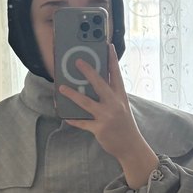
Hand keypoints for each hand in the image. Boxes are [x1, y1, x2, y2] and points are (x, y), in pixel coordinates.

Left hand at [58, 43, 158, 187]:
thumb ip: (110, 95)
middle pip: (100, 84)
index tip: (107, 45)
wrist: (131, 147)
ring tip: (61, 88)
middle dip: (89, 72)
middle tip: (78, 61)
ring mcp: (107, 116)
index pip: (116, 74)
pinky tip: (65, 116)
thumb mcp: (121, 107)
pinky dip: (74, 120)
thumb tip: (92, 85)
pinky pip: (83, 123)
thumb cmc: (124, 125)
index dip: (112, 59)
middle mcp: (114, 104)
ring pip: (87, 102)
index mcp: (120, 96)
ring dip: (72, 95)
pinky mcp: (100, 129)